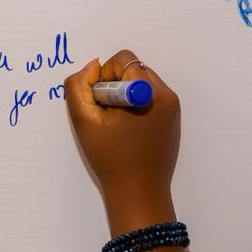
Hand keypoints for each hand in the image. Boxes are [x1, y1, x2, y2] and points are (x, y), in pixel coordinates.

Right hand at [65, 50, 180, 216]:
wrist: (139, 191)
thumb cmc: (111, 159)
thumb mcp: (84, 121)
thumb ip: (79, 87)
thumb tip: (92, 67)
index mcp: (150, 93)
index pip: (123, 60)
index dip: (105, 77)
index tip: (102, 103)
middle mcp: (167, 95)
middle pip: (134, 68)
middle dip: (116, 84)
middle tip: (108, 115)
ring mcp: (173, 107)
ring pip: (142, 82)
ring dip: (125, 94)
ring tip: (118, 124)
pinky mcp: (172, 118)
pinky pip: (150, 97)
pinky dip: (136, 105)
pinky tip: (129, 130)